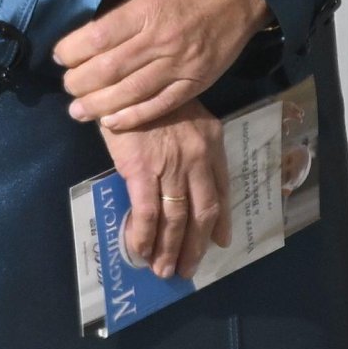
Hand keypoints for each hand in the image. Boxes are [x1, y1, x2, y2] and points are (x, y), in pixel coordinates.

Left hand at [55, 0, 270, 130]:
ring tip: (78, 111)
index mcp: (146, 9)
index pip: (97, 37)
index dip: (72, 51)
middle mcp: (160, 40)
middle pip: (108, 69)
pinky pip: (159, 105)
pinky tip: (112, 122)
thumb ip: (126, 4)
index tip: (60, 55)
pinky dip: (133, 117)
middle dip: (80, 83)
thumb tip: (94, 24)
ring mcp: (179, 65)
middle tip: (67, 86)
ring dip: (99, 106)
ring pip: (130, 93)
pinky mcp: (195, 83)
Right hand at [99, 100, 230, 280]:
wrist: (126, 78)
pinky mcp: (141, 170)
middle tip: (184, 269)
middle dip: (193, 247)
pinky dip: (144, 237)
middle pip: (201, 213)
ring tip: (162, 270)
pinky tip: (140, 251)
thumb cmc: (154, 95)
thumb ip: (199, 150)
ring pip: (176, 219)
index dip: (220, 222)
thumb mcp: (188, 116)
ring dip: (169, 249)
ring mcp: (171, 166)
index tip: (217, 244)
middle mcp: (197, 158)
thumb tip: (200, 181)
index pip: (221, 191)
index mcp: (211, 142)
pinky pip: (148, 213)